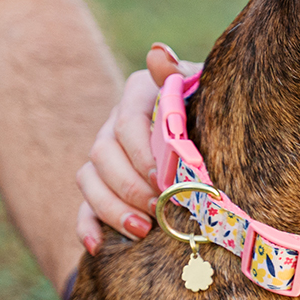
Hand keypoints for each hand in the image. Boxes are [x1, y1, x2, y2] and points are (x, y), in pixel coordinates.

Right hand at [74, 44, 197, 252]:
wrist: (216, 134)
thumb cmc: (214, 109)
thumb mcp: (203, 88)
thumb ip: (180, 75)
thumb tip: (158, 53)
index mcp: (140, 94)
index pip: (128, 121)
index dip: (143, 152)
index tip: (166, 178)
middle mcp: (115, 123)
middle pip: (103, 153)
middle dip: (130, 185)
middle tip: (159, 207)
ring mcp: (104, 156)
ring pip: (90, 180)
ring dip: (112, 207)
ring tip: (142, 230)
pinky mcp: (100, 187)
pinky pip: (83, 207)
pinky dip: (86, 227)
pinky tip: (96, 246)